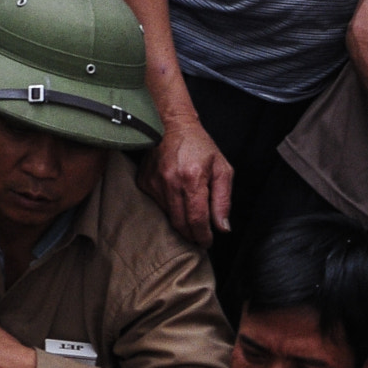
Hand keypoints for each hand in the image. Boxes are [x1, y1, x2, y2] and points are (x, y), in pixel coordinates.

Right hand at [138, 116, 232, 247]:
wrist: (171, 125)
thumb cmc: (200, 146)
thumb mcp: (222, 169)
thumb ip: (223, 200)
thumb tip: (223, 228)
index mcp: (193, 179)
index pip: (197, 219)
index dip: (203, 236)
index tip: (207, 242)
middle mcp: (171, 183)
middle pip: (181, 223)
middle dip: (192, 235)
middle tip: (200, 238)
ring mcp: (154, 183)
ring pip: (168, 217)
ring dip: (181, 223)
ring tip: (191, 220)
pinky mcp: (144, 182)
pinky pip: (157, 205)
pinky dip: (168, 209)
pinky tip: (177, 201)